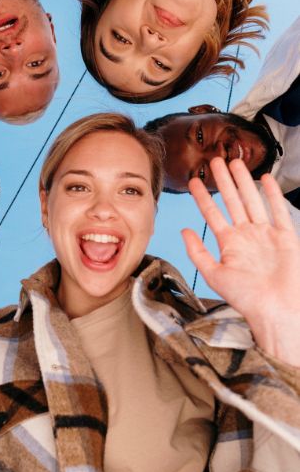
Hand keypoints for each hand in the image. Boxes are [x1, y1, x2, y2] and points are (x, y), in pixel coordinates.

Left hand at [182, 158, 299, 366]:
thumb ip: (197, 252)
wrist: (276, 310)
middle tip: (215, 161)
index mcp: (229, 243)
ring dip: (243, 182)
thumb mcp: (214, 275)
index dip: (202, 197)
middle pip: (232, 201)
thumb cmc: (246, 298)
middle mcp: (246, 235)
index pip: (212, 213)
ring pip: (252, 200)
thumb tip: (184, 231)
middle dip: (223, 181)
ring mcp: (265, 234)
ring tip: (235, 163)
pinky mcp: (285, 237)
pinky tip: (264, 179)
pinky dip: (272, 195)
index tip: (194, 181)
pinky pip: (278, 211)